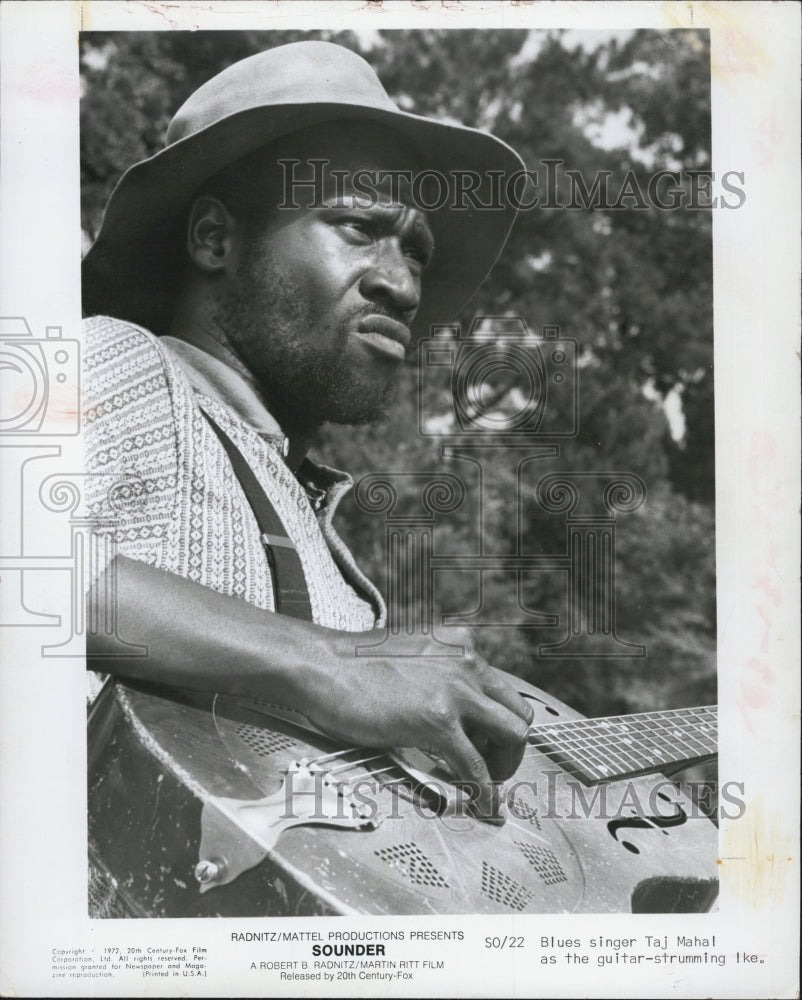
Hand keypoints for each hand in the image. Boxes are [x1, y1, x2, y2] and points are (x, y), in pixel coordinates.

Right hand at [301, 627, 533, 820]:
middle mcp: (466, 665)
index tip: (487, 745)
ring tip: (485, 784)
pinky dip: (486, 793)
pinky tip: (483, 806)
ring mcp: (454, 692)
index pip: (502, 690)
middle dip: (511, 746)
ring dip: (505, 767)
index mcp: (459, 648)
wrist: (322, 664)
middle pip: (519, 712)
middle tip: (490, 766)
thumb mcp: (408, 653)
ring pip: (513, 735)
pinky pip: (476, 766)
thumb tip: (441, 703)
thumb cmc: (351, 664)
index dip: (498, 723)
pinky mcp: (437, 721)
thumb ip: (434, 671)